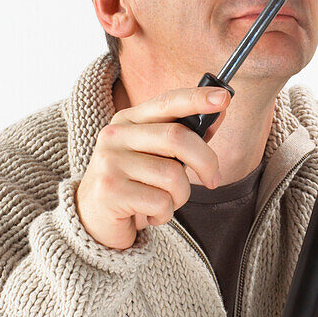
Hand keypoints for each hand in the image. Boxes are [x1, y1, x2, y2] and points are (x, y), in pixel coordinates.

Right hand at [75, 86, 228, 250]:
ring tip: (165, 201)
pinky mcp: (110, 191)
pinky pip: (160, 202)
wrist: (92, 220)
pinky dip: (165, 213)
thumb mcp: (158, 155)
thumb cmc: (134, 183)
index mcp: (129, 120)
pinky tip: (150, 214)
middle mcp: (115, 135)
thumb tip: (220, 111)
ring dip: (181, 195)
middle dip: (206, 161)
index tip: (225, 97)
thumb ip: (187, 134)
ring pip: (173, 175)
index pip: (167, 101)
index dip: (197, 98)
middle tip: (214, 179)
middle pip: (177, 138)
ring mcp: (110, 162)